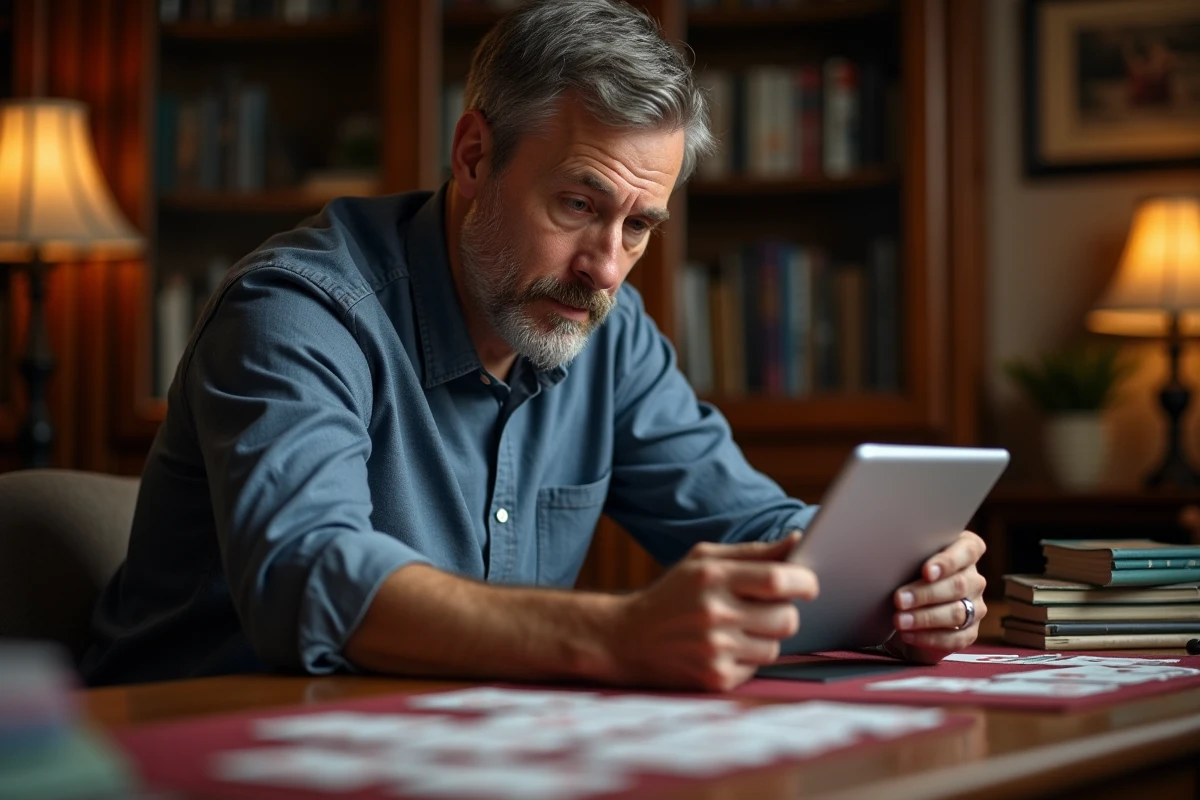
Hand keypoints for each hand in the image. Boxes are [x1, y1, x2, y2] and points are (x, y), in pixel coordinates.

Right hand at [610, 533, 817, 691]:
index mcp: (712, 577)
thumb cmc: (672, 594)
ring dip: (765, 637)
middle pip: (787, 618)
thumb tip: (799, 541)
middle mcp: (714, 614)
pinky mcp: (715, 679)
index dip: (804, 582)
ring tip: (738, 628)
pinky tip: (723, 648)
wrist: (627, 639)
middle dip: (785, 612)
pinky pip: (757, 668)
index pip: (777, 580)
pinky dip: (748, 658)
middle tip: (766, 608)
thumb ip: (753, 552)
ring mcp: (715, 650)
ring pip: (776, 646)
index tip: (808, 584)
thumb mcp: (703, 560)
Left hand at [883, 530, 986, 663]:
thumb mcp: (908, 560)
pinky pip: (954, 638)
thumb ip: (909, 555)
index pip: (968, 550)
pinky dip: (928, 637)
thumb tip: (888, 557)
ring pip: (956, 612)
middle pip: (958, 584)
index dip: (948, 561)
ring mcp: (975, 606)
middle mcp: (974, 578)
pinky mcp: (969, 632)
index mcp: (965, 551)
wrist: (906, 610)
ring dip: (925, 617)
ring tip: (899, 620)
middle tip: (899, 599)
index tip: (926, 571)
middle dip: (926, 593)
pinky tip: (908, 634)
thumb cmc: (906, 574)